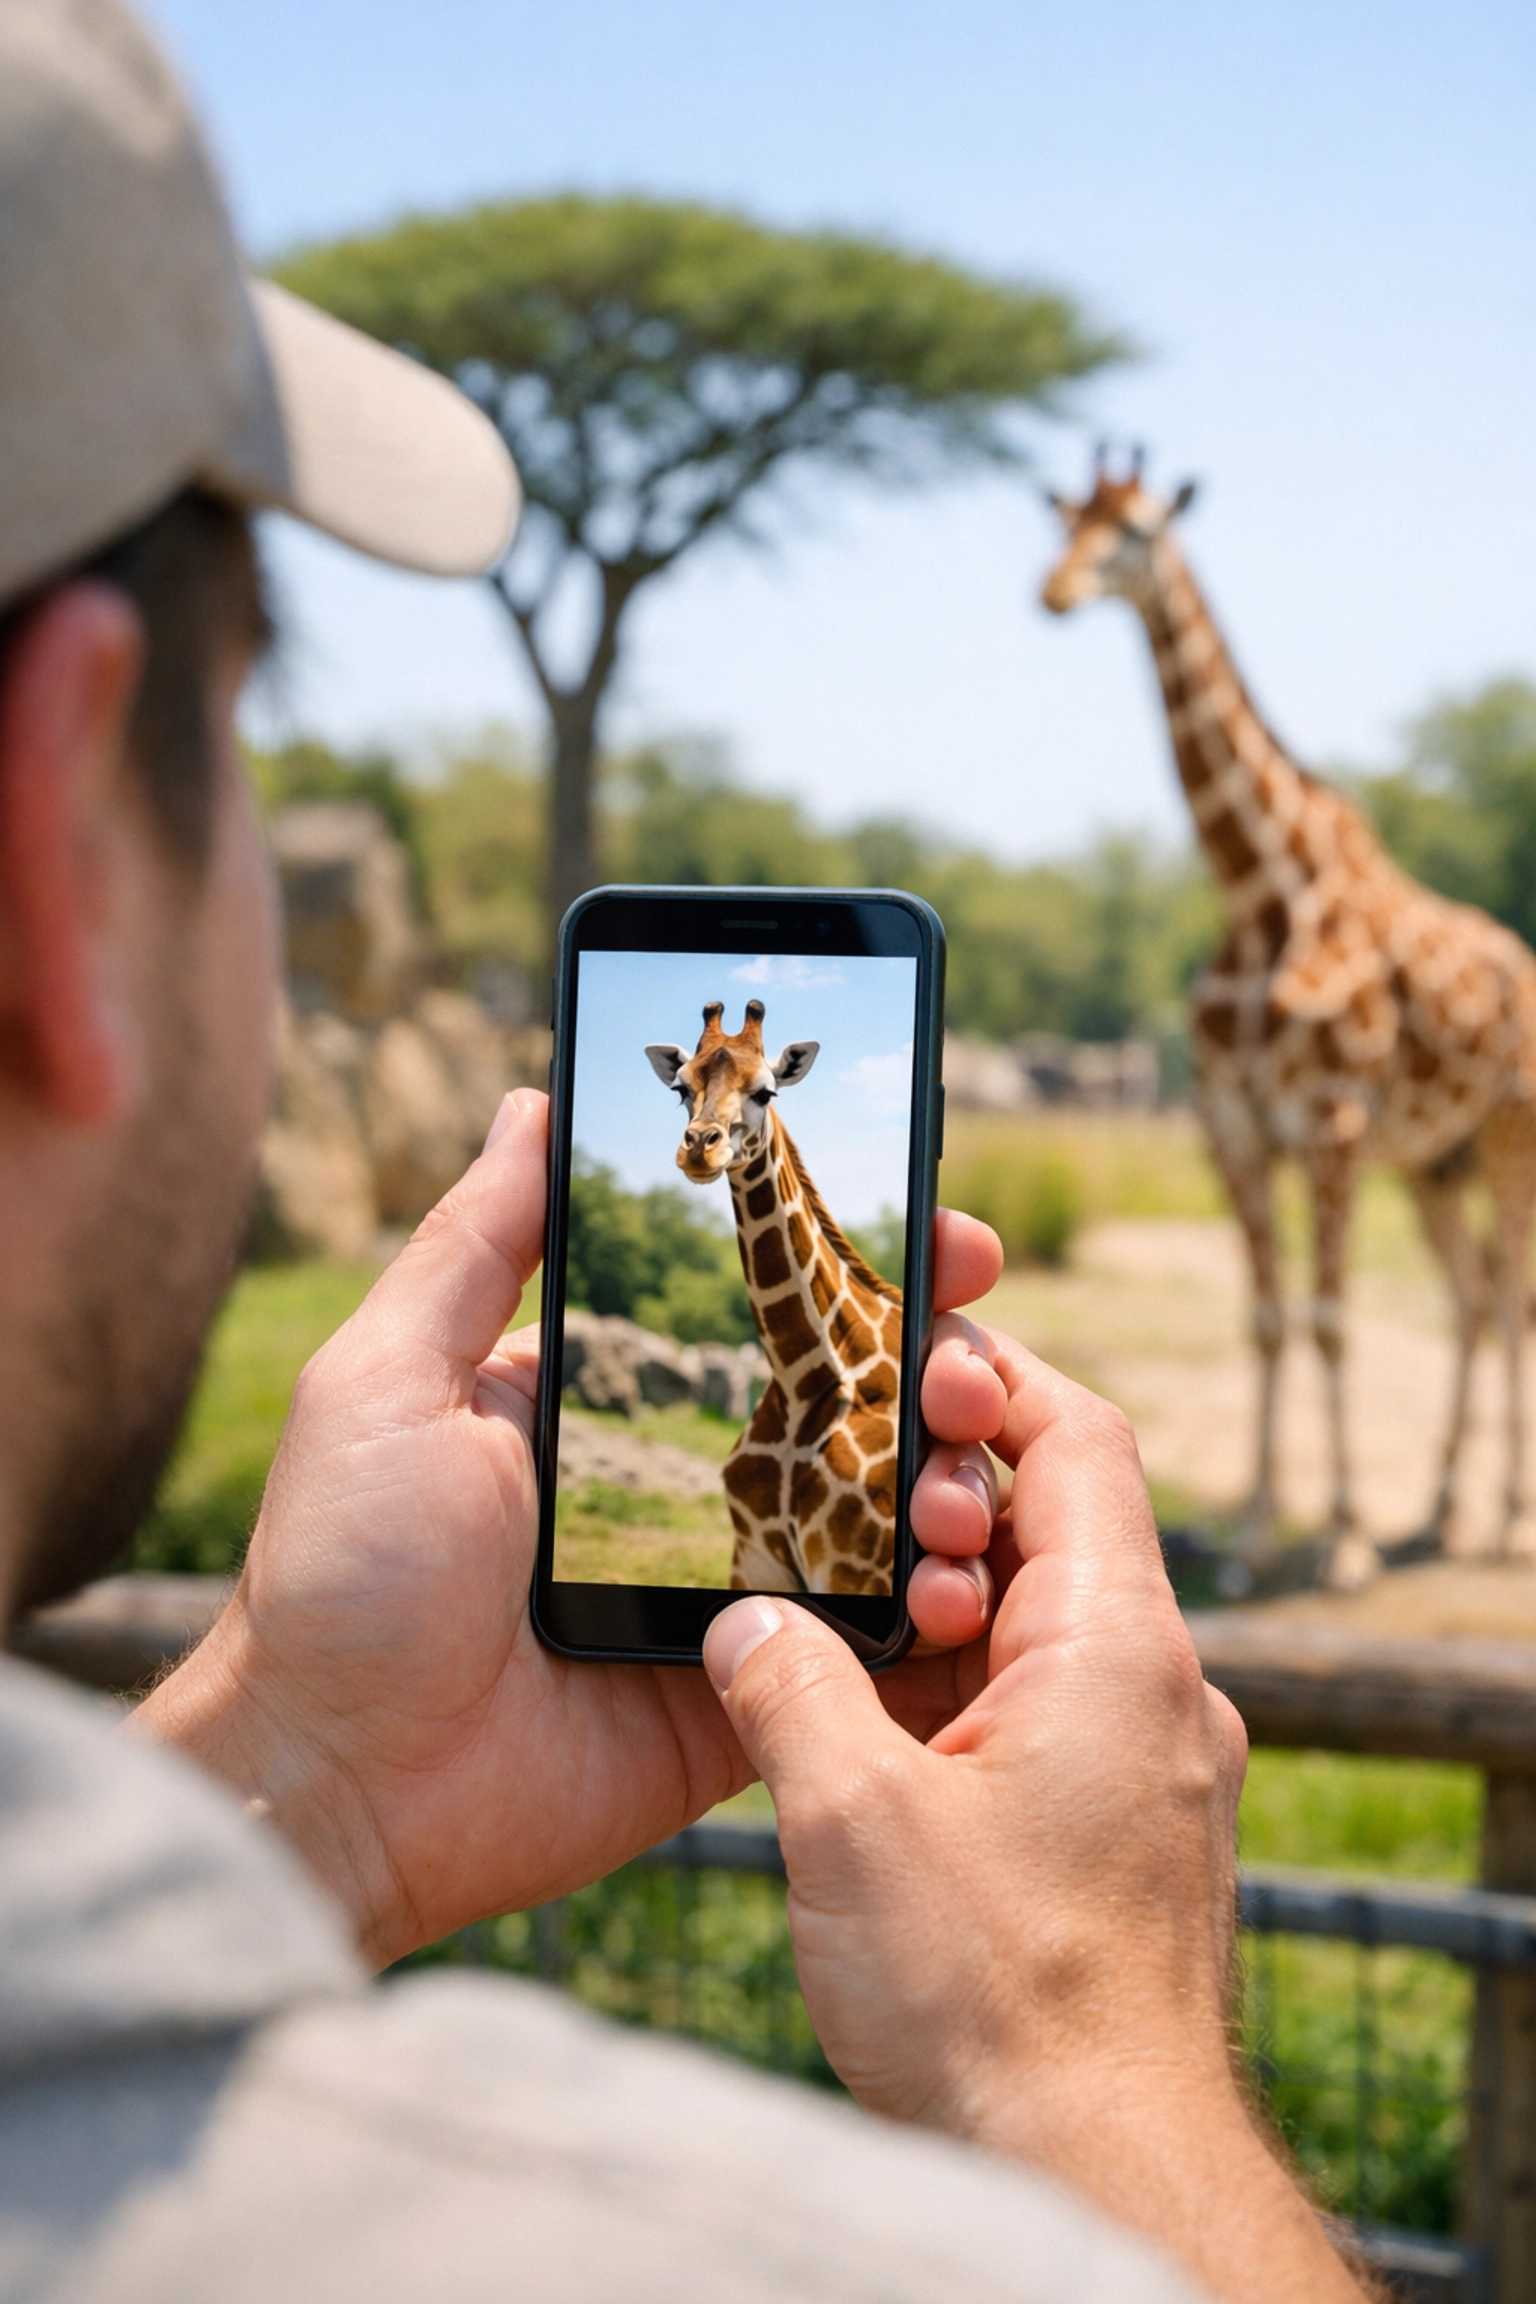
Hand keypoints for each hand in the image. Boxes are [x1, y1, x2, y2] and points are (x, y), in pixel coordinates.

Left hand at [133, 1089, 1005, 1966]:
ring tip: (967, 1479)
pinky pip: (864, 1652)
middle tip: (975, 1365)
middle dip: (939, 1367)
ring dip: (950, 1483)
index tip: (944, 1227)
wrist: (340, 1787)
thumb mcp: (387, 1380)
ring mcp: (727, 1589)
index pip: (763, 1305)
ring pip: (880, 1517)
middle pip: (850, 1402)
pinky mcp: (750, 1697)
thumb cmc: (341, 1573)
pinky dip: (931, 1616)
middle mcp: (682, 1479)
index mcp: (608, 1394)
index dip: (861, 1264)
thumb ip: (472, 1246)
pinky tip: (967, 1582)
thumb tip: (536, 1097)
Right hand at [701, 1342, 1367, 2303]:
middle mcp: (1153, 1689)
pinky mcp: (1117, 1830)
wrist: (1096, 2175)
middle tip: (829, 1492)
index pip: (1077, 1439)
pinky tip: (861, 1717)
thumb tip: (743, 1622)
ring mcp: (1143, 1764)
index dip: (987, 1381)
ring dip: (936, 1598)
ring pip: (1039, 1621)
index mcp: (1116, 1647)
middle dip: (937, 1494)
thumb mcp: (850, 1822)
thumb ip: (787, 1687)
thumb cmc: (993, 2004)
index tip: (893, 1364)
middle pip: (1057, 1522)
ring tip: (825, 1606)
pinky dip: (955, 1684)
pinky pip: (1038, 1707)